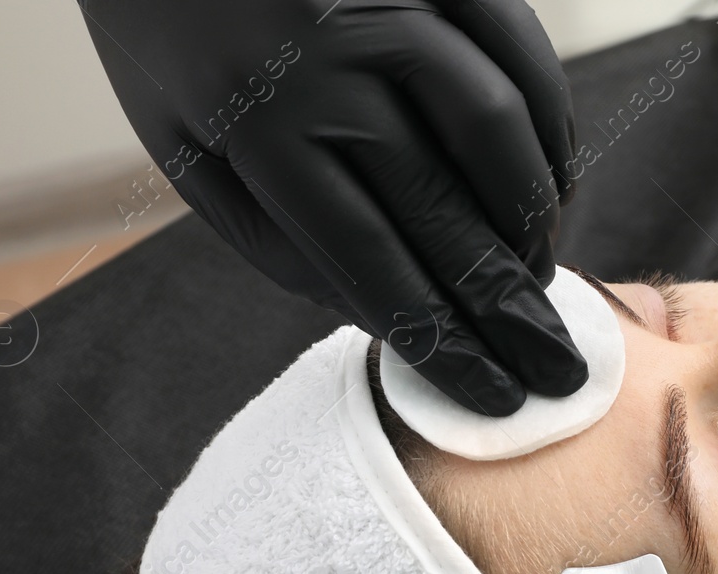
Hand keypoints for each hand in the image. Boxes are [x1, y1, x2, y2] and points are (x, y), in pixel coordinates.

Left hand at [79, 0, 586, 414]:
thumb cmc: (164, 24)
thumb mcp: (178, 141)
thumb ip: (272, 233)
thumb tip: (380, 310)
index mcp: (255, 120)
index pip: (372, 262)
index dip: (443, 340)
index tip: (492, 392)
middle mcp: (329, 58)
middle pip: (444, 211)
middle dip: (508, 306)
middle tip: (552, 365)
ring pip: (495, 129)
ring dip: (531, 219)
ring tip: (540, 276)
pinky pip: (520, 49)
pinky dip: (550, 125)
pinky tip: (551, 181)